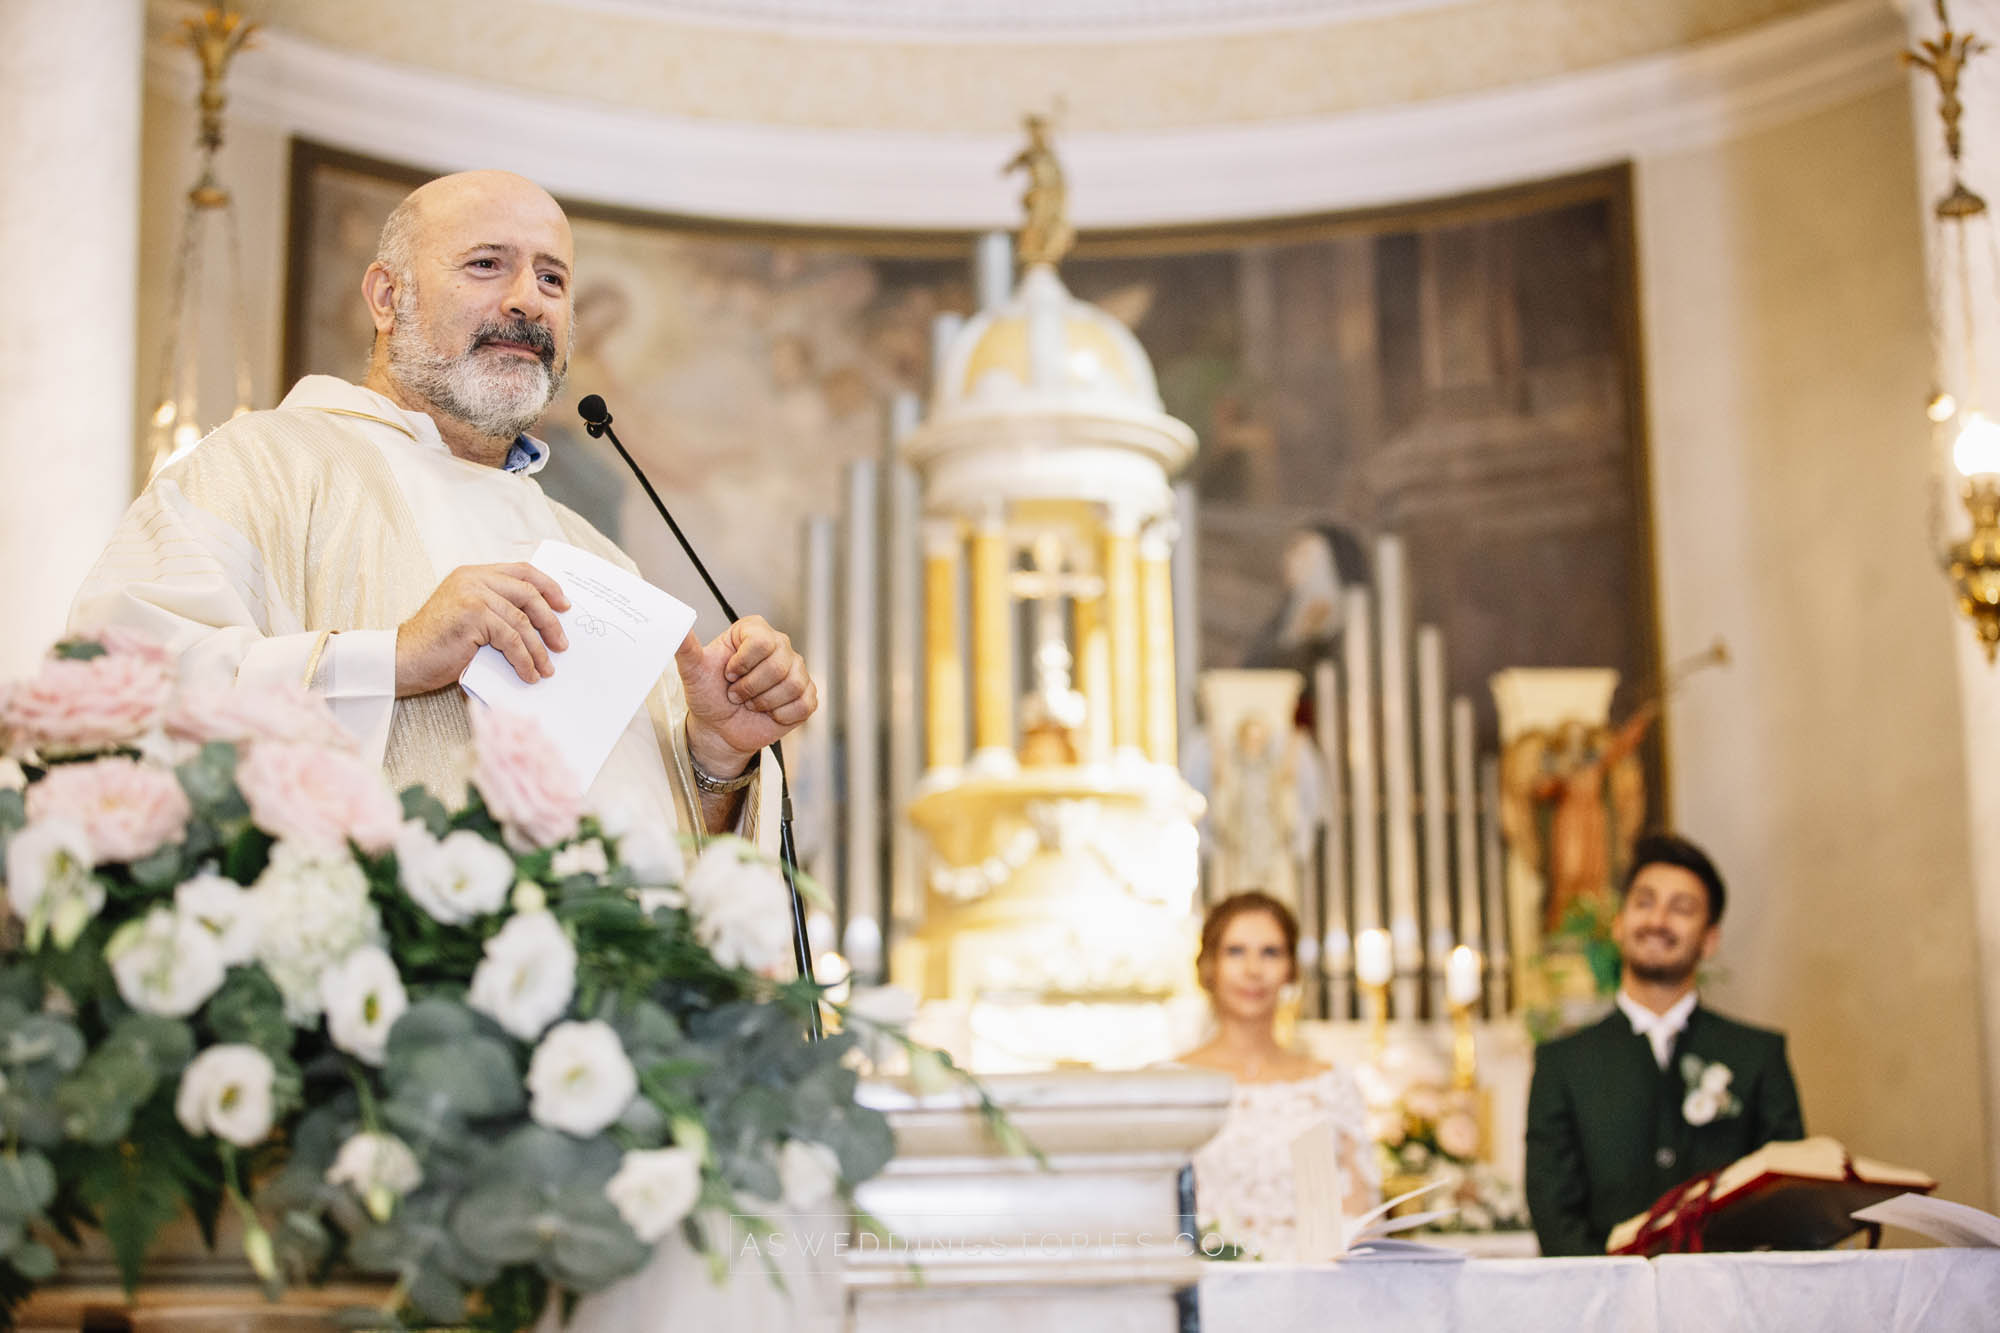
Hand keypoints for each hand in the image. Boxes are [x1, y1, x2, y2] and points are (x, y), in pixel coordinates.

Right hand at [394, 563, 570, 696]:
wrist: (403, 659)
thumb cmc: (437, 644)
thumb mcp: (470, 617)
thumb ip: (496, 609)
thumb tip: (541, 624)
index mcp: (474, 574)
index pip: (522, 571)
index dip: (548, 586)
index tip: (564, 605)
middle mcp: (474, 579)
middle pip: (528, 593)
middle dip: (550, 621)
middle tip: (562, 644)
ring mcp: (473, 595)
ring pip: (522, 620)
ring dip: (539, 648)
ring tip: (547, 668)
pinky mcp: (473, 616)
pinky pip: (511, 639)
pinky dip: (524, 660)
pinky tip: (529, 674)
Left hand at [675, 615, 815, 774]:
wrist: (720, 727)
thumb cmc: (709, 695)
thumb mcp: (693, 670)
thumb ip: (685, 646)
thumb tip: (677, 624)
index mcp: (755, 631)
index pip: (761, 641)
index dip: (741, 664)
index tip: (728, 673)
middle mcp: (780, 646)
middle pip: (777, 665)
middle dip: (750, 688)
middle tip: (736, 694)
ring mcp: (797, 670)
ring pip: (792, 685)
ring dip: (763, 702)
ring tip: (751, 702)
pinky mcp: (806, 695)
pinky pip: (803, 704)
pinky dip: (780, 715)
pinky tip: (768, 712)